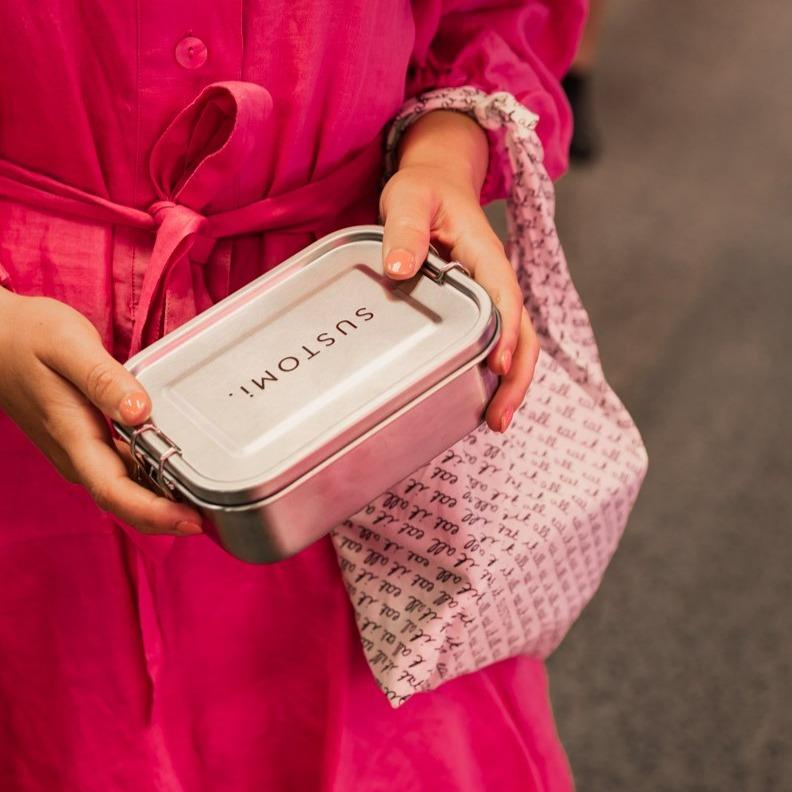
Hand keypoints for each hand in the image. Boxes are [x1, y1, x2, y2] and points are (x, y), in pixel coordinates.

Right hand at [0, 288, 203, 534]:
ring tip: (205, 503)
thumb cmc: (27, 336)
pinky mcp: (85, 441)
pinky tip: (176, 474)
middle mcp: (76, 453)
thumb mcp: (68, 346)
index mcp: (73, 435)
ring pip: (123, 489)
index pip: (115, 491)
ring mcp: (79, 450)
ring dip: (160, 503)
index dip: (155, 512)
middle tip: (210, 520)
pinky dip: (149, 480)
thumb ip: (104, 380)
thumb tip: (140, 411)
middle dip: (165, 517)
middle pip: (124, 501)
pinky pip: (121, 471)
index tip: (191, 520)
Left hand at [379, 110, 538, 432]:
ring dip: (510, 383)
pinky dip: (496, 372)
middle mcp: (496, 279)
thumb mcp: (407, 198)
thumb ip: (405, 230)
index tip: (498, 367)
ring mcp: (491, 294)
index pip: (504, 298)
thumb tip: (401, 270)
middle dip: (517, 378)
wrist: (436, 181)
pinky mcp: (479, 305)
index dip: (506, 333)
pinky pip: (496, 341)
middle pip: (522, 333)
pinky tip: (480, 398)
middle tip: (499, 420)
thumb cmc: (423, 189)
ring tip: (495, 422)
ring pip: (515, 343)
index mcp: (484, 255)